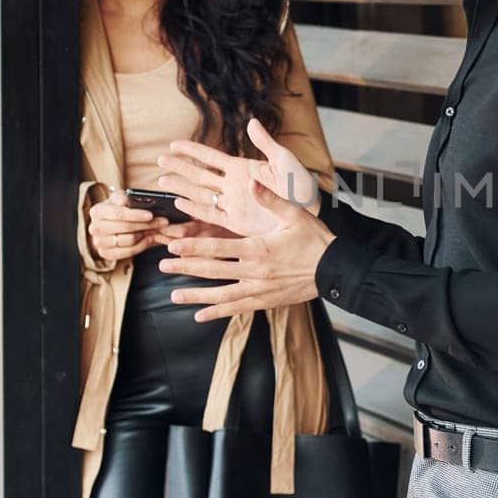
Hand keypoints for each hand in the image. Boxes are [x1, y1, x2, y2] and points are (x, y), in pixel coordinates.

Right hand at [87, 189, 166, 261]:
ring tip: (157, 229)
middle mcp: (94, 228)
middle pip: (125, 228)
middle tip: (163, 222)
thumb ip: (122, 197)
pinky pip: (128, 252)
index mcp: (97, 211)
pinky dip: (141, 246)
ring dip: (146, 234)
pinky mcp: (105, 254)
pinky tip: (149, 238)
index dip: (135, 215)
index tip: (151, 215)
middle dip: (146, 225)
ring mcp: (99, 242)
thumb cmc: (120, 208)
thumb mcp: (121, 198)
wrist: (114, 222)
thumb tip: (124, 202)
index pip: (118, 214)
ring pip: (128, 240)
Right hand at [156, 119, 320, 237]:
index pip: (211, 156)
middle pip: (200, 174)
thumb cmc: (300, 184)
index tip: (173, 144)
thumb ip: (265, 143)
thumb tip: (251, 122)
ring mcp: (234, 203)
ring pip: (201, 193)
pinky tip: (179, 203)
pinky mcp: (237, 221)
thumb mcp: (283, 159)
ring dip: (181, 187)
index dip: (192, 150)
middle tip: (159, 161)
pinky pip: (211, 214)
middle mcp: (234, 184)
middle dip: (180, 167)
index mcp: (242, 167)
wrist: (309, 211)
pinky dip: (195, 209)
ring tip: (162, 180)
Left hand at [159, 179, 334, 321]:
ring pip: (220, 295)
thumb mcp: (294, 214)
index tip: (173, 246)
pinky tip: (199, 315)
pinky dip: (216, 313)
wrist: (334, 270)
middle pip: (213, 271)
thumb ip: (270, 199)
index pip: (218, 248)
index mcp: (258, 248)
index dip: (194, 247)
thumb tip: (251, 181)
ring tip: (174, 295)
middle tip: (163, 267)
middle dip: (186, 268)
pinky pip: (236, 308)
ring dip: (195, 295)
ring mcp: (258, 290)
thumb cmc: (314, 240)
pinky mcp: (264, 301)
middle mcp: (254, 272)